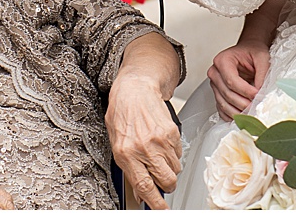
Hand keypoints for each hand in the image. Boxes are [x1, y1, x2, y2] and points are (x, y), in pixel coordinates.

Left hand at [106, 75, 182, 209]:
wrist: (135, 89)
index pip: (145, 187)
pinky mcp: (172, 132)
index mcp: (127, 154)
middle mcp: (144, 148)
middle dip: (166, 185)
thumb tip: (140, 189)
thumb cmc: (122, 113)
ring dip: (169, 166)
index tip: (162, 211)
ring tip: (157, 152)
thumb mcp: (116, 143)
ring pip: (175, 168)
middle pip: (167, 181)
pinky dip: (173, 152)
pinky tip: (161, 141)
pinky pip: (179, 153)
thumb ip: (128, 168)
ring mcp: (160, 140)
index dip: (155, 203)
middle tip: (161, 178)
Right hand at [208, 39, 270, 120]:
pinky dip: (231, 116)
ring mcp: (215, 85)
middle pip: (227, 94)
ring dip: (238, 113)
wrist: (248, 51)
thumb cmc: (252, 52)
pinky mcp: (218, 94)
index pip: (231, 81)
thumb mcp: (262, 57)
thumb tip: (261, 92)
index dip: (245, 91)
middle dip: (243, 104)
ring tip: (252, 114)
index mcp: (222, 60)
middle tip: (257, 107)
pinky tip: (242, 118)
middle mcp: (215, 72)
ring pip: (223, 104)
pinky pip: (221, 109)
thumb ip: (262, 74)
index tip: (258, 96)